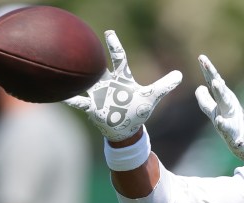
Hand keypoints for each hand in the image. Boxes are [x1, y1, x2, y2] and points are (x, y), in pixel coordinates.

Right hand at [64, 30, 182, 142]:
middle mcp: (108, 83)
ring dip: (81, 75)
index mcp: (122, 78)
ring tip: (71, 66)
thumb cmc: (137, 110)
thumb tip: (180, 75)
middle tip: (87, 43)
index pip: (118, 58)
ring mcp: (98, 94)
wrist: (125, 128)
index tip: (109, 33)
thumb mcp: (151, 98)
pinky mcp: (93, 107)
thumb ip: (164, 86)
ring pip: (87, 82)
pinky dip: (72, 99)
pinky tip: (63, 95)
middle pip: (100, 66)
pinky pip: (80, 102)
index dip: (114, 46)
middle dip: (94, 55)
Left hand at [195, 55, 243, 161]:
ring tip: (215, 83)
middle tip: (205, 61)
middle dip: (212, 73)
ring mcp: (229, 114)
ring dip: (220, 92)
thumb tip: (199, 87)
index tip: (201, 57)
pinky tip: (219, 120)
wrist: (242, 138)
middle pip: (218, 85)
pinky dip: (222, 122)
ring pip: (224, 101)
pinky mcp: (231, 128)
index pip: (213, 81)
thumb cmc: (229, 121)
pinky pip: (226, 125)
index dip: (207, 70)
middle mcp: (227, 102)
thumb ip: (206, 99)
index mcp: (222, 97)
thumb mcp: (214, 109)